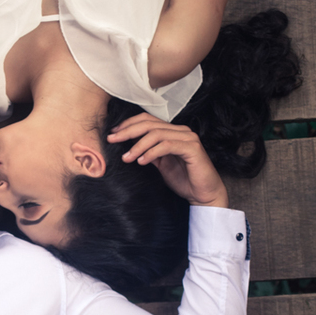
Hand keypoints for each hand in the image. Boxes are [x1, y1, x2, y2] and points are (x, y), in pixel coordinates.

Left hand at [107, 113, 228, 207]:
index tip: (113, 133)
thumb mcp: (160, 164)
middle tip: (112, 140)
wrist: (203, 194)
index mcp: (173, 132)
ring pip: (156, 134)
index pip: (148, 120)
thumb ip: (148, 152)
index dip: (129, 124)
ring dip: (138, 145)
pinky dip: (151, 152)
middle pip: (149, 124)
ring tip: (126, 158)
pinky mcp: (192, 148)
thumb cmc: (184, 180)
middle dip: (127, 131)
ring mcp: (188, 138)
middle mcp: (181, 131)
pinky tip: (141, 161)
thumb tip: (129, 144)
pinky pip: (166, 145)